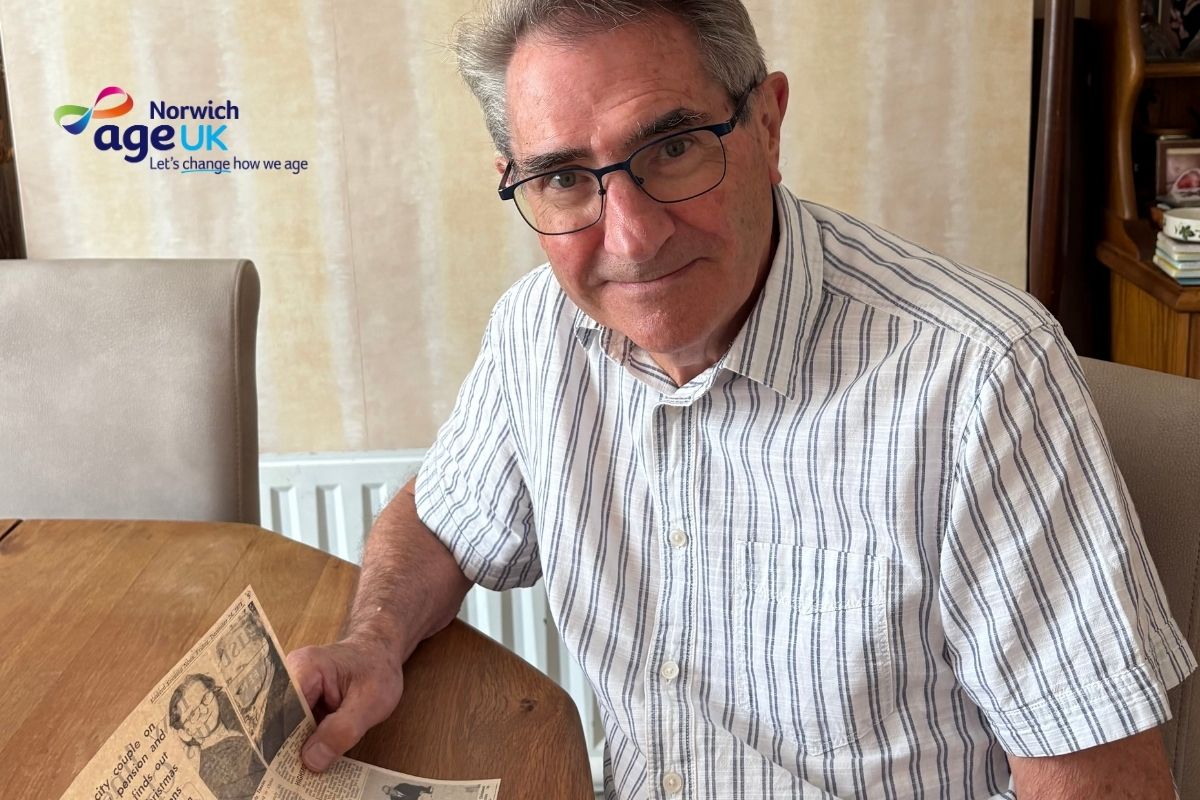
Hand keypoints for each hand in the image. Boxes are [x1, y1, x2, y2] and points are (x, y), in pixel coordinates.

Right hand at [286, 637, 404, 771]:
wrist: (383, 653)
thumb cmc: (379, 670)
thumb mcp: (370, 703)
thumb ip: (342, 730)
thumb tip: (310, 761)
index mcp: (305, 667)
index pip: (281, 711)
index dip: (279, 742)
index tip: (281, 772)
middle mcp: (291, 674)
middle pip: (278, 720)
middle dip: (284, 750)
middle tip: (287, 782)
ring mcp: (294, 687)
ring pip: (285, 726)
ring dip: (293, 750)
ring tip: (294, 778)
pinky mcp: (300, 699)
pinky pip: (295, 725)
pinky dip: (303, 743)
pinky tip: (308, 763)